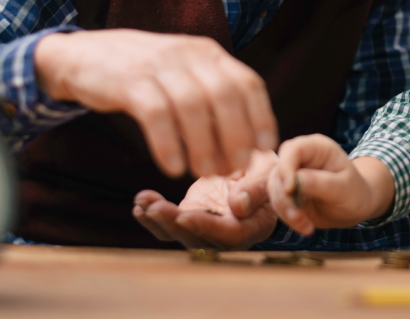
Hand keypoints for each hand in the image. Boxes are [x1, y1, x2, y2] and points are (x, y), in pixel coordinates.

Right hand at [35, 30, 277, 177]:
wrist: (84, 56)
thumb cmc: (143, 74)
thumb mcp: (183, 75)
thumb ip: (211, 99)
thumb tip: (245, 144)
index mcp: (208, 54)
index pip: (247, 82)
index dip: (261, 116)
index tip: (264, 149)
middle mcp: (188, 54)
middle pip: (224, 95)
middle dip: (234, 136)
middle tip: (233, 169)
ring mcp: (158, 65)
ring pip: (192, 106)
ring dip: (203, 144)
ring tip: (204, 173)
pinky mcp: (129, 80)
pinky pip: (155, 113)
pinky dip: (168, 143)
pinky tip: (172, 167)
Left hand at [133, 150, 277, 249]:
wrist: (260, 170)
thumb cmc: (269, 170)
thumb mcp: (269, 172)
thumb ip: (255, 188)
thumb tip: (236, 206)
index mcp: (252, 225)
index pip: (228, 235)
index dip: (206, 227)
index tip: (184, 214)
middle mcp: (228, 234)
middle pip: (199, 239)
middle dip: (173, 225)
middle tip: (153, 208)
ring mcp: (208, 228)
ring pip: (180, 234)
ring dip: (158, 221)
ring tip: (142, 202)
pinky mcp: (194, 218)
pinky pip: (172, 225)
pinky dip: (153, 218)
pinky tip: (140, 205)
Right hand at [268, 134, 394, 235]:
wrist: (355, 207)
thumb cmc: (355, 192)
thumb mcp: (344, 188)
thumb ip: (322, 183)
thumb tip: (297, 180)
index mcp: (317, 147)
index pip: (292, 150)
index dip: (286, 167)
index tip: (290, 189)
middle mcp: (301, 158)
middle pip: (278, 171)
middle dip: (284, 196)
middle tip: (298, 217)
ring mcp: (292, 175)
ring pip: (275, 189)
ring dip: (286, 210)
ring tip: (306, 226)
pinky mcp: (287, 192)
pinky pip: (278, 203)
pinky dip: (288, 217)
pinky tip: (306, 226)